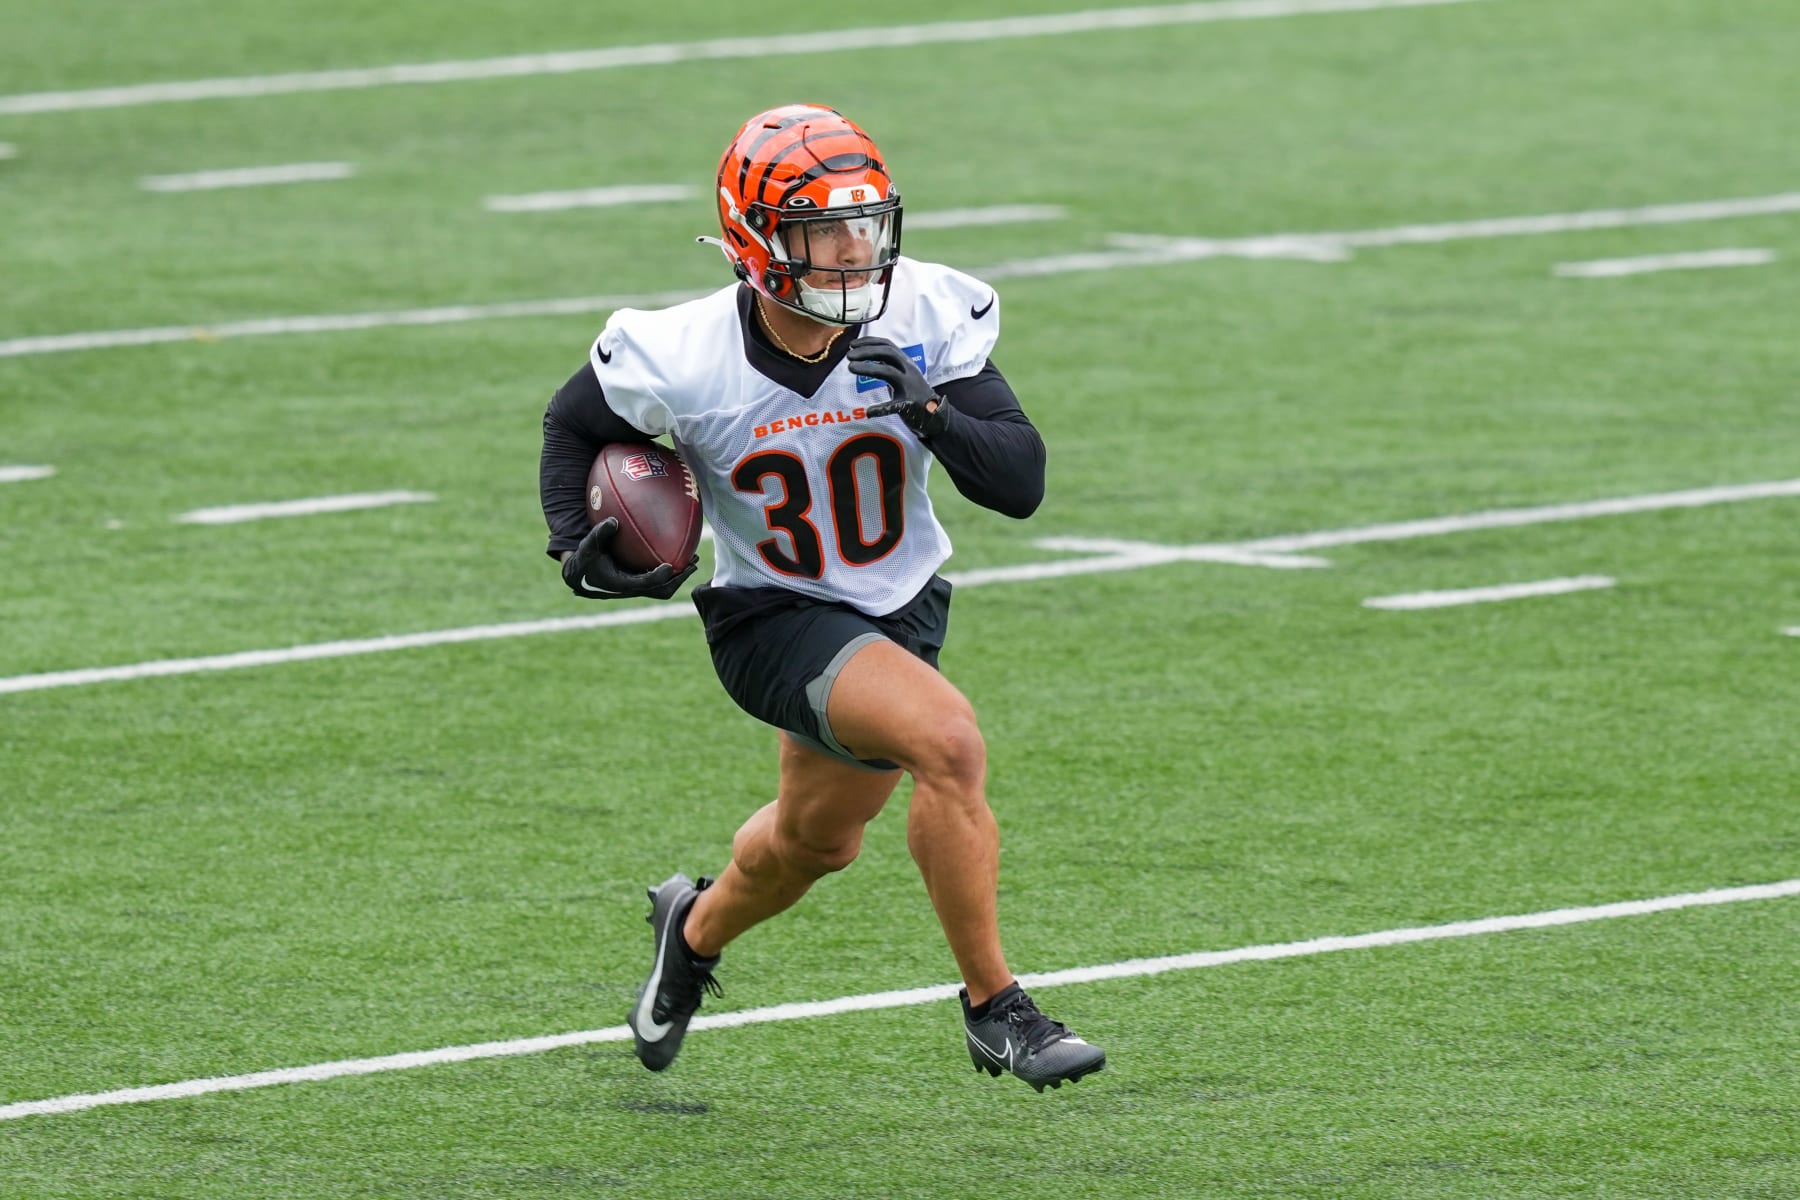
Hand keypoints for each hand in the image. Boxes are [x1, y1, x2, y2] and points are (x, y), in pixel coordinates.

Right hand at [561, 517, 697, 599]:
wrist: (580, 576)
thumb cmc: (586, 559)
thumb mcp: (588, 545)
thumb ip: (600, 533)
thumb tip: (614, 521)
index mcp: (621, 583)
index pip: (644, 583)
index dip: (658, 576)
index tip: (670, 566)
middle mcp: (632, 588)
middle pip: (662, 590)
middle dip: (679, 578)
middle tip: (693, 563)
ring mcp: (638, 587)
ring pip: (664, 588)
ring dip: (679, 576)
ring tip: (693, 561)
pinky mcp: (639, 583)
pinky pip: (660, 581)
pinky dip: (672, 571)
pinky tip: (680, 555)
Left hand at [848, 336, 948, 438]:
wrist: (936, 414)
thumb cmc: (914, 393)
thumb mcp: (903, 374)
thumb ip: (887, 364)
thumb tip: (866, 355)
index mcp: (906, 363)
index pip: (887, 345)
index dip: (869, 342)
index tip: (852, 344)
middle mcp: (908, 371)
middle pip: (888, 353)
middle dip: (866, 351)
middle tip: (849, 356)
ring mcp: (909, 387)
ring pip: (888, 372)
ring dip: (868, 369)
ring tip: (851, 368)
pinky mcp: (909, 405)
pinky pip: (893, 406)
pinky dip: (880, 409)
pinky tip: (868, 411)